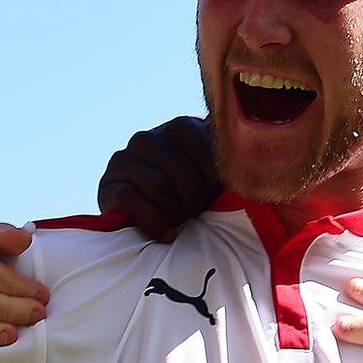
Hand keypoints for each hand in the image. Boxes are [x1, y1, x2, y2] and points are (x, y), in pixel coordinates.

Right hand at [95, 115, 218, 242]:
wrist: (155, 223)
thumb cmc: (196, 200)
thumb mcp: (216, 179)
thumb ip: (230, 167)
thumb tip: (255, 166)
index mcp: (179, 128)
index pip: (203, 146)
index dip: (215, 178)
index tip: (218, 196)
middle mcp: (147, 139)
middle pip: (181, 171)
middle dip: (195, 200)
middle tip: (198, 215)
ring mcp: (123, 160)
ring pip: (157, 185)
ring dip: (175, 213)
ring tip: (182, 224)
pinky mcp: (108, 185)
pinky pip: (130, 200)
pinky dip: (153, 222)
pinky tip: (167, 234)